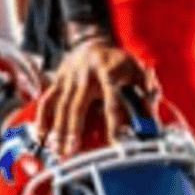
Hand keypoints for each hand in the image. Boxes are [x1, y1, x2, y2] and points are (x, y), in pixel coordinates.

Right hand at [34, 29, 155, 157]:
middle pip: (77, 105)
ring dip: (58, 128)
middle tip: (72, 151)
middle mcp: (85, 75)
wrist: (92, 43)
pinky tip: (41, 135)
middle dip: (74, 129)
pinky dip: (42, 117)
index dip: (113, 122)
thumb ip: (147, 93)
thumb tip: (153, 120)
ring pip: (60, 105)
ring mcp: (68, 78)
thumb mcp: (138, 71)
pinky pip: (47, 100)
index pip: (111, 101)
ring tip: (58, 150)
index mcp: (108, 72)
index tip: (115, 143)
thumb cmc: (119, 63)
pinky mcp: (57, 81)